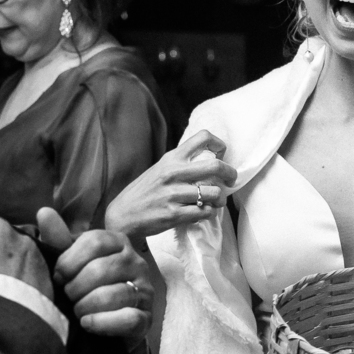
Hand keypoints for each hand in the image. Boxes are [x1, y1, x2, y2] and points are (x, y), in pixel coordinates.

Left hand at [38, 207, 153, 341]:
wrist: (102, 322)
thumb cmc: (84, 286)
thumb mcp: (70, 261)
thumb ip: (58, 239)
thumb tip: (43, 212)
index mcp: (118, 243)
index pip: (95, 242)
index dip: (69, 261)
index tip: (58, 276)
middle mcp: (136, 262)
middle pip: (102, 269)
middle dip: (75, 287)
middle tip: (67, 296)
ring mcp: (145, 290)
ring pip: (115, 295)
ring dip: (86, 306)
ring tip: (77, 311)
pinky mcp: (147, 317)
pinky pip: (128, 318)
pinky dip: (102, 323)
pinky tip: (87, 323)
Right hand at [105, 130, 237, 241]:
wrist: (122, 215)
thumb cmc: (144, 192)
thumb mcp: (160, 169)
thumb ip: (181, 164)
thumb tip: (209, 161)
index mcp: (171, 158)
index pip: (203, 137)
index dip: (219, 144)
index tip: (221, 155)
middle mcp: (173, 173)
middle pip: (216, 166)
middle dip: (230, 174)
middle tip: (230, 181)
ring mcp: (174, 194)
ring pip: (215, 193)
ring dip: (220, 199)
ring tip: (214, 201)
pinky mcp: (174, 214)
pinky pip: (205, 212)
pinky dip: (208, 213)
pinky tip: (202, 212)